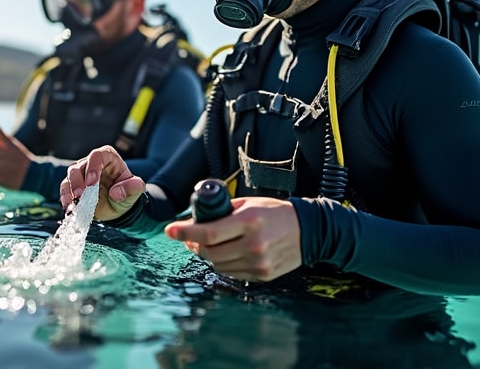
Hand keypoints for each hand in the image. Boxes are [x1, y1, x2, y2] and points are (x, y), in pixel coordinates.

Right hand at [60, 145, 144, 220]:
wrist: (117, 206)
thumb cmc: (126, 192)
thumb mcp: (135, 190)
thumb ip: (131, 188)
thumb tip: (115, 193)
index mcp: (108, 158)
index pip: (97, 155)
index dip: (93, 167)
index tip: (92, 183)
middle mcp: (91, 163)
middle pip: (78, 166)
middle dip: (77, 181)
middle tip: (80, 196)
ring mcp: (81, 175)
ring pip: (69, 177)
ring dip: (69, 191)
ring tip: (75, 204)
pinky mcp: (73, 186)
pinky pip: (65, 190)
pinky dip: (66, 199)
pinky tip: (70, 209)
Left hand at [164, 197, 301, 281]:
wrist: (309, 231)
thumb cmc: (276, 212)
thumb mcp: (250, 203)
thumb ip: (224, 212)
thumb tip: (194, 221)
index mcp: (250, 221)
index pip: (209, 232)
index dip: (185, 232)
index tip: (170, 230)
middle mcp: (254, 244)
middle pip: (211, 252)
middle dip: (194, 245)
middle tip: (188, 237)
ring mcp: (259, 263)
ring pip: (219, 265)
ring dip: (207, 255)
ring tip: (205, 244)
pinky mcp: (263, 275)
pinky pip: (232, 273)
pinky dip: (222, 264)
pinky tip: (223, 253)